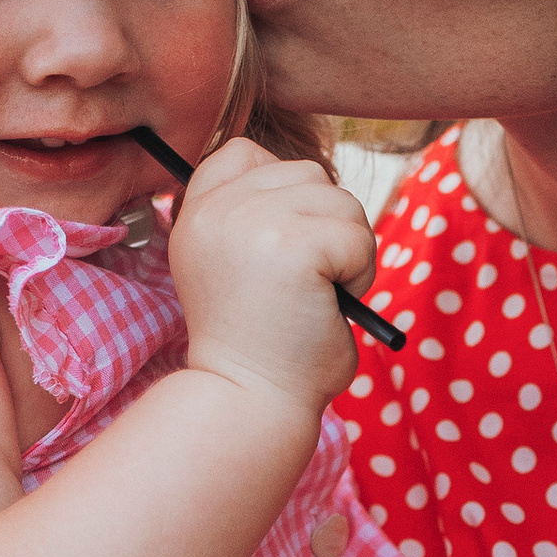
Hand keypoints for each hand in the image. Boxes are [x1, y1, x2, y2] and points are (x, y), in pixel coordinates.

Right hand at [168, 138, 373, 420]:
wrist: (251, 404)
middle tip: (306, 286)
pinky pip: (358, 238)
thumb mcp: (237, 267)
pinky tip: (328, 308)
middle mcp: (216, 210)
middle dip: (326, 227)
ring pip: (342, 201)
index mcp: (196, 214)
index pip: (245, 152)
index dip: (282, 193)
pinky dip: (360, 275)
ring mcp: (251, 221)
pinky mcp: (293, 243)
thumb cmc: (260, 350)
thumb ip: (257, 217)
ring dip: (349, 252)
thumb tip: (318, 187)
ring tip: (318, 298)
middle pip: (308, 174)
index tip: (281, 252)